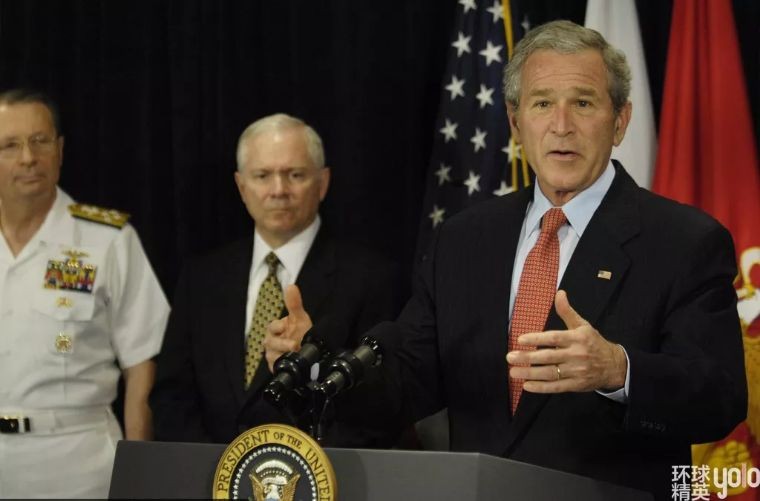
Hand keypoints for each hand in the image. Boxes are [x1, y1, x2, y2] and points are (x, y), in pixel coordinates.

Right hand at [264, 284, 312, 371]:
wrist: (308, 352)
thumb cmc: (300, 332)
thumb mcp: (300, 318)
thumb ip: (294, 303)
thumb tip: (291, 286)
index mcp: (275, 329)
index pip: (272, 326)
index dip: (279, 327)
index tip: (287, 327)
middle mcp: (271, 342)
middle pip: (270, 343)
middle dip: (282, 344)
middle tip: (294, 345)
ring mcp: (272, 355)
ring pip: (272, 356)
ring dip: (284, 355)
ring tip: (296, 354)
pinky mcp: (275, 367)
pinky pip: (275, 368)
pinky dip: (283, 365)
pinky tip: (291, 364)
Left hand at [506, 290, 626, 392]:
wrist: (614, 366)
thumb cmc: (593, 343)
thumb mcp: (583, 325)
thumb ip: (567, 311)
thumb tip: (559, 293)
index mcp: (576, 338)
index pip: (553, 338)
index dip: (536, 339)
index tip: (520, 339)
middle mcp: (576, 355)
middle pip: (548, 356)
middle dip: (527, 357)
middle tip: (510, 357)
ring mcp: (576, 371)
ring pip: (550, 373)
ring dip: (530, 373)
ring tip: (513, 372)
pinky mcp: (576, 385)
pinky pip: (556, 387)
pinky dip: (541, 387)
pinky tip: (527, 385)